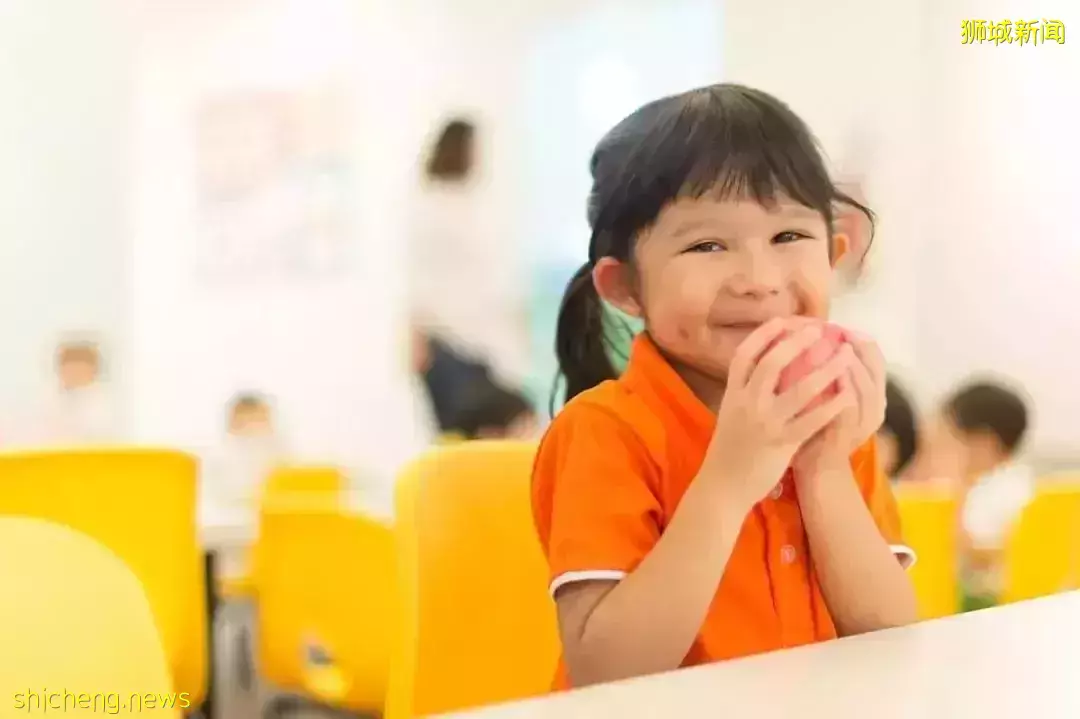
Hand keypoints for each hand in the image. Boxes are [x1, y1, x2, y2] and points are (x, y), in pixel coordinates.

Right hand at [700, 318, 856, 511]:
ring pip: (799, 389)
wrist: (723, 485)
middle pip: (772, 364)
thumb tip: (768, 368)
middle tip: (818, 330)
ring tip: (843, 356)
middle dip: (796, 343)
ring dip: (826, 369)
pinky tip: (847, 396)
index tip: (783, 321)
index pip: (744, 356)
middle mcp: (747, 404)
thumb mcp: (732, 414)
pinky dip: (831, 406)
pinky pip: (811, 421)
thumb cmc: (730, 449)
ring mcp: (764, 423)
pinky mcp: (781, 443)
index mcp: (732, 394)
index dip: (763, 335)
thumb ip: (747, 392)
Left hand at [794, 332, 885, 479]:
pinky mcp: (849, 433)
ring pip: (865, 385)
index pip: (875, 358)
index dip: (861, 339)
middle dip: (857, 345)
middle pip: (875, 366)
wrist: (818, 470)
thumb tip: (816, 340)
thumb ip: (828, 372)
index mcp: (872, 394)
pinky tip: (828, 374)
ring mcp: (864, 421)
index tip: (841, 325)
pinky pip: (849, 406)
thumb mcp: (827, 396)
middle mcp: (875, 406)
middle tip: (837, 329)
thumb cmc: (817, 429)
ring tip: (834, 346)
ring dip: (850, 363)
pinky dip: (841, 388)